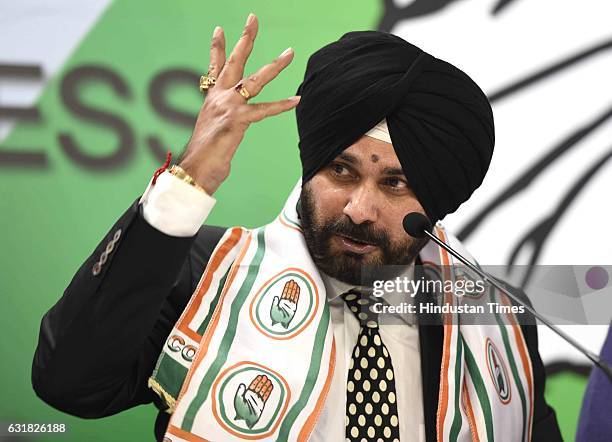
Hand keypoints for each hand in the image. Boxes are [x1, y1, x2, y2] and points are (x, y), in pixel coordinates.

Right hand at [179, 13, 299, 194]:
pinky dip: (281, 106)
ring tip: (289, 52)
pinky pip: (263, 110)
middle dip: (245, 39)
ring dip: (275, 66)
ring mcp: (228, 107)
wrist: (194, 169)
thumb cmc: (204, 157)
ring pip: (254, 80)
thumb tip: (227, 129)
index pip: (214, 68)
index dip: (217, 48)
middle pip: (233, 61)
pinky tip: (295, 100)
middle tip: (253, 18)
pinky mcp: (237, 121)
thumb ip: (221, 124)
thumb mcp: (212, 133)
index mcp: (211, 100)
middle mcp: (218, 98)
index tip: (219, 30)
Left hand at [233, 374, 273, 428]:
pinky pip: (266, 396)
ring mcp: (258, 399)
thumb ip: (240, 392)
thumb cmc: (240, 410)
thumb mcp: (238, 399)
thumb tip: (242, 384)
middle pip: (259, 387)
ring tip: (269, 380)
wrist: (245, 419)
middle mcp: (253, 396)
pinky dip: (268, 391)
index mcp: (247, 394)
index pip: (253, 385)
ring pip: (263, 390)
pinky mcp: (262, 404)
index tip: (260, 376)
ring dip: (266, 385)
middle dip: (262, 382)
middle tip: (265, 376)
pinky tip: (271, 386)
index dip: (257, 380)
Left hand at [270, 279, 299, 327]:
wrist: (280, 326)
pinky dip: (297, 294)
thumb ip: (274, 303)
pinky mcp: (294, 308)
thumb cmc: (276, 319)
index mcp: (281, 303)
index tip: (288, 282)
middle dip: (291, 287)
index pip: (285, 293)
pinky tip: (298, 289)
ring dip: (294, 289)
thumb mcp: (273, 310)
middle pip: (289, 293)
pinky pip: (296, 299)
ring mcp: (291, 305)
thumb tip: (276, 297)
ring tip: (296, 283)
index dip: (287, 288)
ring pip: (293, 295)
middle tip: (293, 280)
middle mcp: (286, 303)